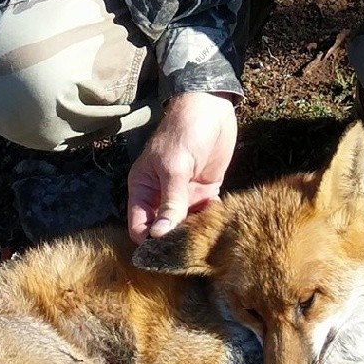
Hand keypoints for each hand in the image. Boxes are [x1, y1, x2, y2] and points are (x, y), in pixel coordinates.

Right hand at [127, 92, 236, 242]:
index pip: (140, 227)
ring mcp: (185, 194)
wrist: (211, 106)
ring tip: (210, 246)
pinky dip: (213, 223)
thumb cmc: (183, 132)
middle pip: (164, 230)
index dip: (150, 243)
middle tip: (193, 255)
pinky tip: (223, 231)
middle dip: (176, 242)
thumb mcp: (174, 167)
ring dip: (196, 235)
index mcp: (144, 189)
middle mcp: (162, 196)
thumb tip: (159, 237)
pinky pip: (207, 215)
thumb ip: (170, 202)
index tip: (166, 256)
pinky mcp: (206, 191)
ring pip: (187, 225)